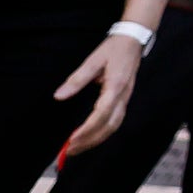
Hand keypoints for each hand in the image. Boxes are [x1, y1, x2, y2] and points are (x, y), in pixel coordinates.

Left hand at [55, 31, 143, 155]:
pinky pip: (114, 122)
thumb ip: (76, 80)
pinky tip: (90, 136)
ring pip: (113, 127)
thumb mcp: (93, 60)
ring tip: (76, 148)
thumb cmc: (113, 48)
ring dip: (95, 140)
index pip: (101, 115)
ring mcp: (125, 99)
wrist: (134, 40)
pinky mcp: (123, 100)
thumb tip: (58, 96)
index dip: (86, 130)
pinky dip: (102, 133)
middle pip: (108, 127)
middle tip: (69, 151)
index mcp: (116, 86)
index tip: (71, 140)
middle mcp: (123, 96)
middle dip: (89, 141)